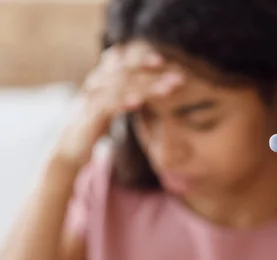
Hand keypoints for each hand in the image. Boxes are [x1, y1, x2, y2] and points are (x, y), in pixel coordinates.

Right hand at [53, 41, 184, 169]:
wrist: (66, 152)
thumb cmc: (90, 128)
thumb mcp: (107, 108)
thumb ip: (120, 94)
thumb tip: (139, 88)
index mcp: (99, 83)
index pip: (122, 66)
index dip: (141, 61)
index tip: (163, 61)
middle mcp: (95, 87)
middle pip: (127, 74)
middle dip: (154, 75)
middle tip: (179, 78)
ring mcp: (90, 101)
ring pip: (121, 88)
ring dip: (148, 87)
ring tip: (169, 89)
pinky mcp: (88, 118)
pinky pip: (107, 106)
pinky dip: (123, 101)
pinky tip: (140, 101)